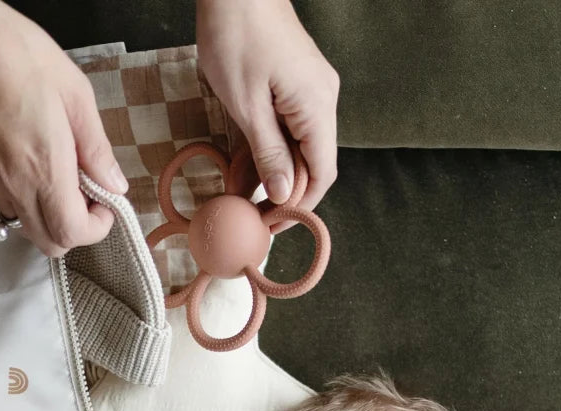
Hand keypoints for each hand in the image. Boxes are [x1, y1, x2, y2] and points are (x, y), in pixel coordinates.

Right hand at [0, 0, 127, 256]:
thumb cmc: (14, 52)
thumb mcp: (75, 94)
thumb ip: (97, 148)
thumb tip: (114, 184)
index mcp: (44, 168)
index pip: (72, 234)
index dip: (96, 229)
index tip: (103, 203)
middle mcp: (13, 184)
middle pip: (48, 242)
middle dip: (73, 230)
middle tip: (83, 194)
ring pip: (24, 222)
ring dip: (47, 211)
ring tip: (53, 166)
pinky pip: (1, 196)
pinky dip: (21, 190)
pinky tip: (23, 152)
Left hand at [197, 0, 338, 221]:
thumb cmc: (237, 35)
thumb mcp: (247, 104)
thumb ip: (268, 153)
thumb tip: (283, 195)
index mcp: (317, 108)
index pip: (322, 175)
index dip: (299, 207)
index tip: (272, 226)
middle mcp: (322, 102)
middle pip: (311, 165)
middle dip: (282, 194)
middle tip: (251, 216)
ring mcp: (310, 92)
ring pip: (296, 149)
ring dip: (270, 174)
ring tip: (239, 195)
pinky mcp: (294, 85)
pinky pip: (286, 129)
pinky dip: (266, 150)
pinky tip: (241, 167)